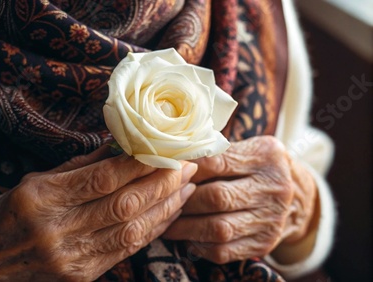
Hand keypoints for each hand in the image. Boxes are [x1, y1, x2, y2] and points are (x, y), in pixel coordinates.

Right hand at [0, 146, 197, 280]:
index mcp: (40, 198)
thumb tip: (118, 147)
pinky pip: (125, 251)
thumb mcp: (30, 183)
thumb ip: (76, 167)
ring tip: (187, 188)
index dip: (139, 164)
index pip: (101, 178)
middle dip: (162, 183)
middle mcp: (56, 229)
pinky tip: (167, 214)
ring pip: (130, 230)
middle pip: (123, 204)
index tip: (167, 150)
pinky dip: (151, 231)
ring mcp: (69, 257)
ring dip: (165, 208)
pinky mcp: (80, 275)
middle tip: (188, 165)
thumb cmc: (1, 219)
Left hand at [162, 136, 317, 263]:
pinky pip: (223, 251)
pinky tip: (186, 238)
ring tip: (166, 223)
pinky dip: (199, 246)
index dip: (186, 169)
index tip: (165, 173)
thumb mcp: (245, 148)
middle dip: (183, 201)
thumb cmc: (255, 167)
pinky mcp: (263, 244)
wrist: (295, 195)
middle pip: (216, 197)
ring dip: (186, 227)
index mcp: (266, 156)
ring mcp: (271, 219)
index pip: (216, 162)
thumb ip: (214, 151)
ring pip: (218, 228)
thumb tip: (170, 159)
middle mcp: (274, 188)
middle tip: (162, 201)